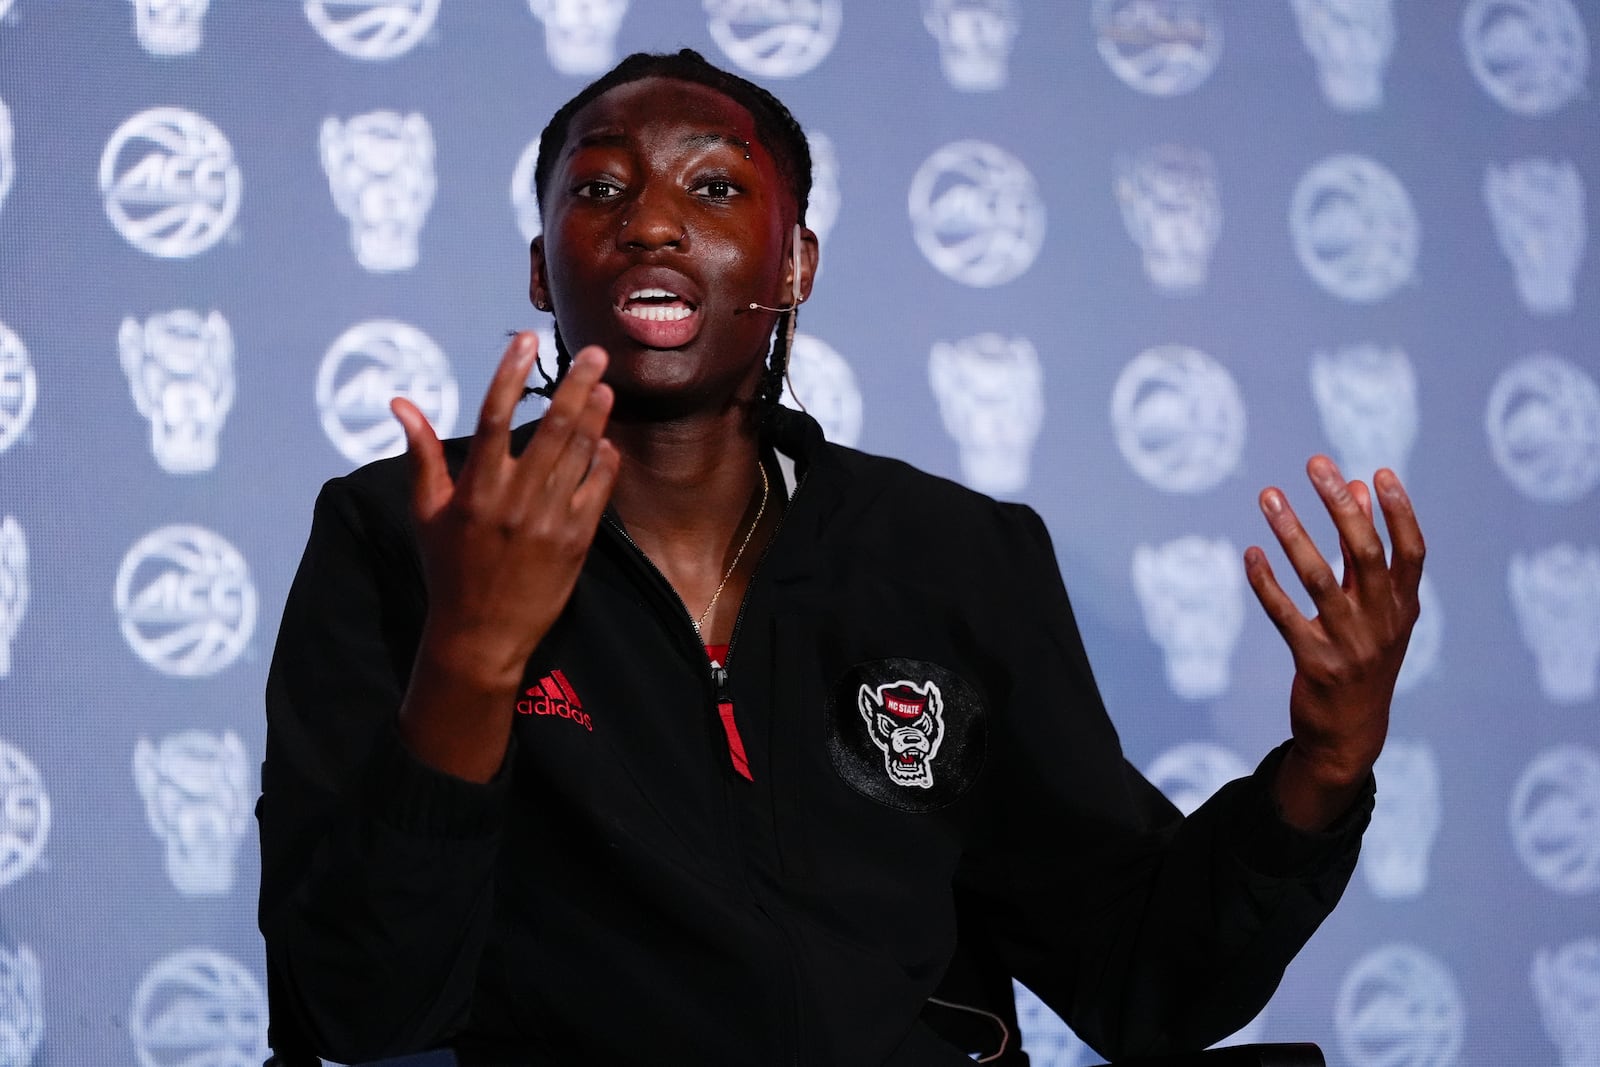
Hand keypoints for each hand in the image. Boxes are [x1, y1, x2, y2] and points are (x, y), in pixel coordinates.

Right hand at [391, 332, 619, 688]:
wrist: (481, 635)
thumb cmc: (448, 569)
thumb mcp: (426, 512)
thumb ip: (422, 454)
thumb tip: (401, 402)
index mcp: (475, 489)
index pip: (493, 417)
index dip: (509, 374)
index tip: (526, 339)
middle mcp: (514, 500)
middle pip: (551, 429)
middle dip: (576, 386)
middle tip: (595, 354)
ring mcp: (549, 520)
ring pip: (579, 455)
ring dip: (595, 417)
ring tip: (605, 386)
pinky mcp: (576, 541)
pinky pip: (597, 490)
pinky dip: (603, 462)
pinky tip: (606, 441)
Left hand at [1244, 456, 1424, 829]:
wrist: (1350, 734)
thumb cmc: (1362, 656)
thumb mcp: (1375, 608)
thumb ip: (1365, 551)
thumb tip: (1359, 488)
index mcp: (1403, 607)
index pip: (1412, 551)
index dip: (1400, 512)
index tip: (1380, 473)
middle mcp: (1382, 622)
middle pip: (1365, 553)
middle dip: (1339, 505)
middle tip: (1315, 465)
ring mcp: (1350, 643)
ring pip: (1319, 578)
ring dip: (1292, 532)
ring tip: (1269, 496)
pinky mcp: (1315, 662)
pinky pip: (1285, 615)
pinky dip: (1265, 582)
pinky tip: (1249, 554)